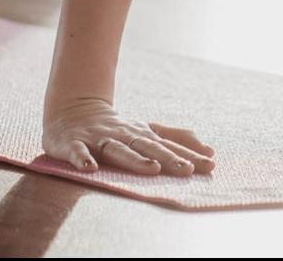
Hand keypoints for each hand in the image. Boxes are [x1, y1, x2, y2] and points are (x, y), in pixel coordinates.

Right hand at [42, 97, 215, 176]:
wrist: (72, 111)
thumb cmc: (116, 129)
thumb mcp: (146, 132)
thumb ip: (176, 139)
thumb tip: (209, 151)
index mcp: (140, 134)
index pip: (167, 145)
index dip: (187, 155)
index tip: (210, 164)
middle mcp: (122, 135)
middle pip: (147, 146)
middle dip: (168, 157)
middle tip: (187, 170)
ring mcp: (98, 139)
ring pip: (118, 149)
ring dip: (135, 159)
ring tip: (152, 169)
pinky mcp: (73, 143)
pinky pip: (78, 151)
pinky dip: (83, 159)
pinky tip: (91, 168)